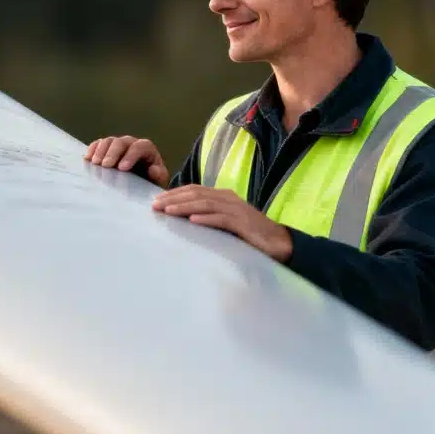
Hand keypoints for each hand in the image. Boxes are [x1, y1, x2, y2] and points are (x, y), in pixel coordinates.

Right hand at [83, 136, 169, 186]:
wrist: (143, 179)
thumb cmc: (151, 179)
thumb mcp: (159, 180)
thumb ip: (159, 175)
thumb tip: (153, 170)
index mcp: (146, 148)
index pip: (139, 147)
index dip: (130, 156)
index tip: (122, 169)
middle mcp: (131, 143)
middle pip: (120, 142)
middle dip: (112, 153)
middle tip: (105, 166)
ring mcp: (117, 144)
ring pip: (108, 141)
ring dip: (100, 151)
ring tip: (95, 163)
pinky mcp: (106, 148)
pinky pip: (98, 144)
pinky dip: (92, 149)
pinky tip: (87, 159)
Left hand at [153, 185, 293, 261]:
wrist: (279, 243)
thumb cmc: (248, 234)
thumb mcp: (225, 223)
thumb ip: (208, 217)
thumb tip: (182, 220)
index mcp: (223, 196)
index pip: (194, 191)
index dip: (174, 194)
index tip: (156, 200)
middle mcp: (228, 199)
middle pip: (196, 195)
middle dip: (174, 199)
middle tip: (155, 205)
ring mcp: (237, 210)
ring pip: (206, 204)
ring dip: (185, 207)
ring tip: (168, 211)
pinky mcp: (244, 224)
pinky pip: (222, 219)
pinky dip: (207, 219)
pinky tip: (193, 221)